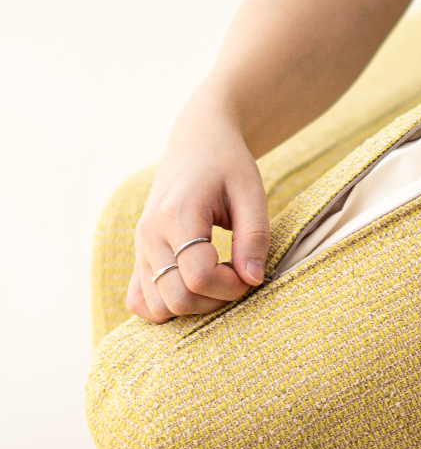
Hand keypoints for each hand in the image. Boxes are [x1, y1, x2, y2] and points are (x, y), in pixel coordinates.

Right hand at [126, 102, 270, 323]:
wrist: (197, 141)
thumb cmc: (229, 164)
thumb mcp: (252, 192)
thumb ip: (254, 237)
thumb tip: (253, 280)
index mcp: (177, 214)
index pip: (199, 277)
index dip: (233, 286)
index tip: (250, 270)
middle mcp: (149, 234)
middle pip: (177, 299)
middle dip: (216, 299)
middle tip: (237, 274)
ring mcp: (139, 247)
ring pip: (158, 307)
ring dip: (195, 305)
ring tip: (218, 277)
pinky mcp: (139, 254)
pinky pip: (139, 301)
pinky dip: (167, 306)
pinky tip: (195, 287)